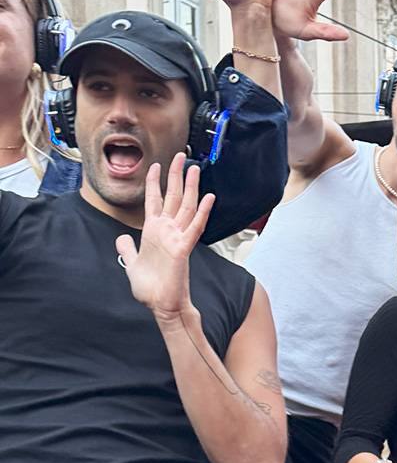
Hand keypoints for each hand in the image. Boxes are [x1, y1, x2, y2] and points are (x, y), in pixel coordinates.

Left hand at [116, 154, 214, 324]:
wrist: (160, 305)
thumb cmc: (150, 288)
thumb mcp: (132, 264)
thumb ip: (128, 248)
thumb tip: (121, 238)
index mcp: (154, 232)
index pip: (155, 201)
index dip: (154, 182)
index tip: (155, 165)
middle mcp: (167, 231)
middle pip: (174, 198)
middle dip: (176, 176)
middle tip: (181, 157)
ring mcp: (177, 238)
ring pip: (186, 207)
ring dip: (190, 188)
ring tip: (195, 169)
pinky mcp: (184, 248)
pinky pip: (194, 227)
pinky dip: (202, 212)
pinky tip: (208, 197)